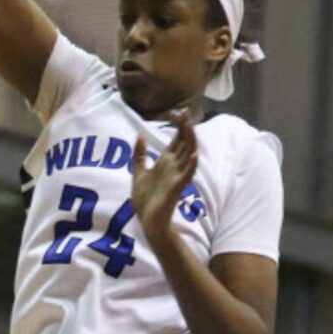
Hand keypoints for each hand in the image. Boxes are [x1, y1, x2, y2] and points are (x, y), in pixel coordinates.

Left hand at [131, 111, 196, 245]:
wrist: (147, 221)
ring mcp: (177, 176)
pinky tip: (194, 155)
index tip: (176, 112)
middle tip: (186, 112)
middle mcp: (174, 167)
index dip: (178, 127)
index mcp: (165, 163)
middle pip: (184, 144)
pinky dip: (191, 165)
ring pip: (188, 155)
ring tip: (190, 127)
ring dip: (190, 141)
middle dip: (185, 129)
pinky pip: (187, 175)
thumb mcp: (138, 173)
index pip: (176, 141)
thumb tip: (139, 136)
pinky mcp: (177, 188)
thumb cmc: (145, 200)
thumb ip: (139, 155)